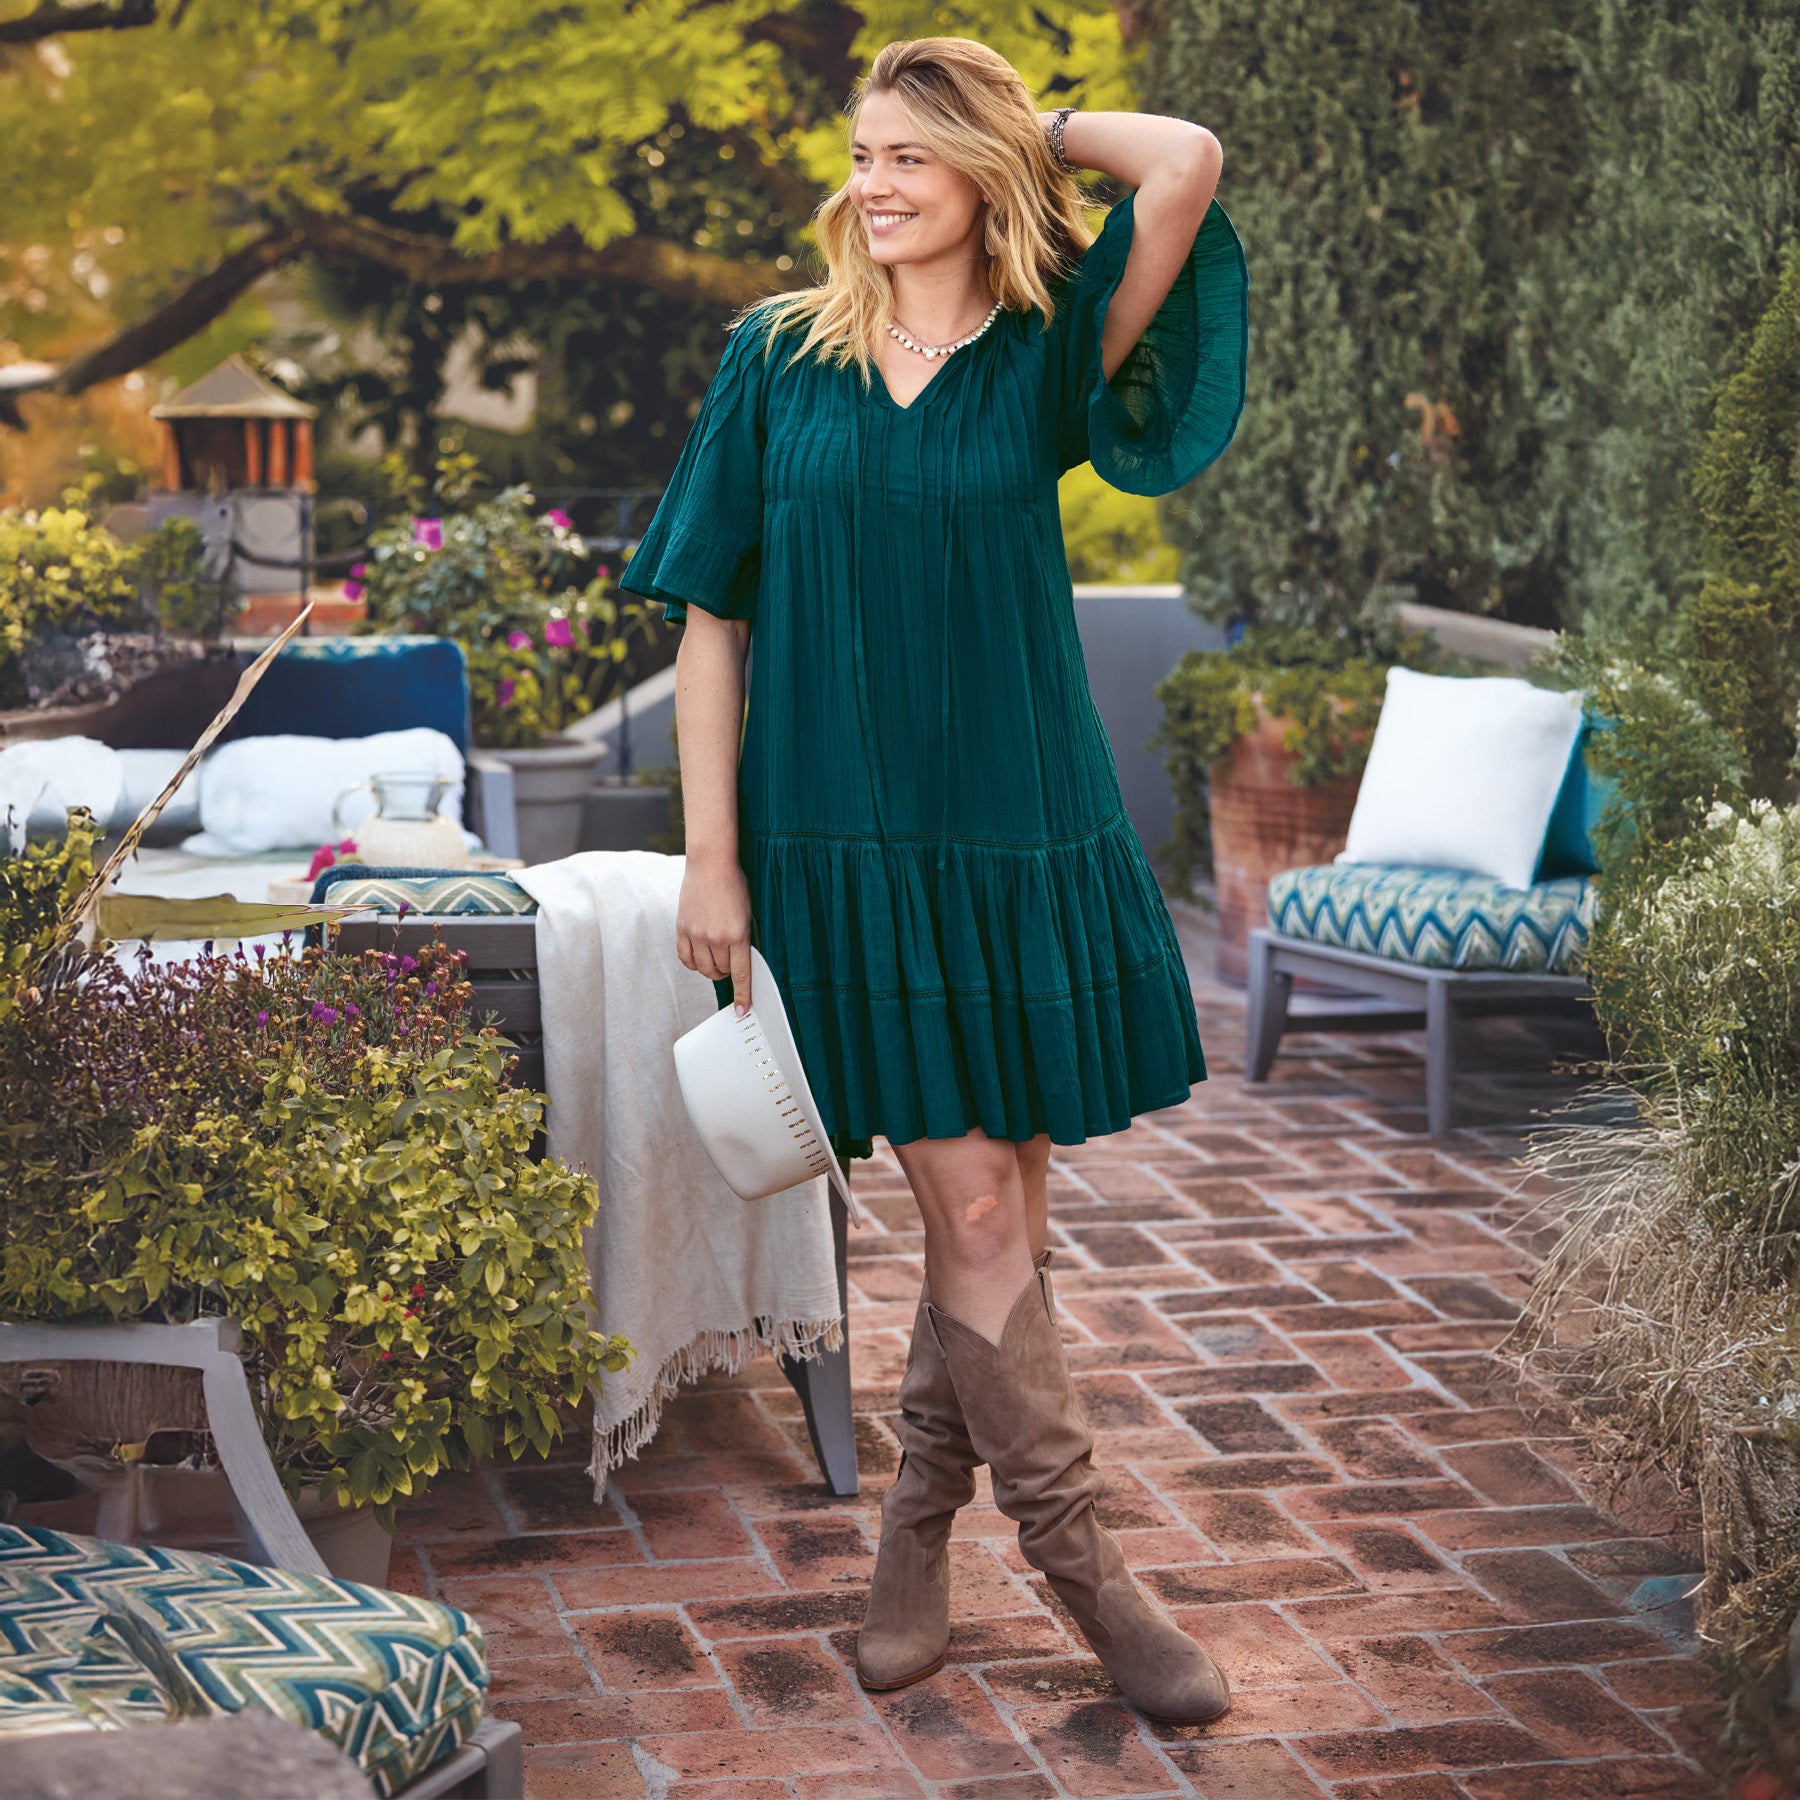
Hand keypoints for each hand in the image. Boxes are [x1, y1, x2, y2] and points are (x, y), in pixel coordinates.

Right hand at [676, 851, 752, 1014]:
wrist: (711, 863)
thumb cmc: (734, 885)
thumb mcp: (748, 913)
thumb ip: (743, 938)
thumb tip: (740, 962)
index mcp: (738, 934)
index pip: (740, 974)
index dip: (742, 995)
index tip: (741, 1009)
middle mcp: (716, 937)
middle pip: (721, 971)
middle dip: (727, 973)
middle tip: (730, 965)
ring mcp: (697, 934)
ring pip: (704, 968)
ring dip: (712, 969)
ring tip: (717, 959)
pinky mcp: (682, 928)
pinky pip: (686, 958)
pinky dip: (694, 963)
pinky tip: (700, 957)